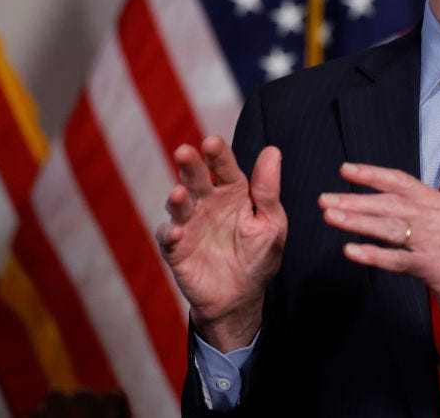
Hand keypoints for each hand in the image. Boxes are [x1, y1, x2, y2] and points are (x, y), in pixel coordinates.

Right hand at [155, 137, 286, 351]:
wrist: (241, 297)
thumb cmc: (259, 255)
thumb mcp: (271, 222)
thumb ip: (268, 190)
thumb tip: (272, 150)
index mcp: (233, 192)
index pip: (224, 167)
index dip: (218, 154)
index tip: (212, 142)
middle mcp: (208, 202)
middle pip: (196, 178)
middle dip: (190, 165)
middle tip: (185, 152)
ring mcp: (190, 224)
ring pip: (179, 204)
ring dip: (177, 198)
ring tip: (179, 193)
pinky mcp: (176, 248)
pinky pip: (168, 238)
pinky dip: (168, 234)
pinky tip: (175, 233)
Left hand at [319, 162, 439, 318]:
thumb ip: (418, 214)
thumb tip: (380, 204)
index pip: (402, 181)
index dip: (372, 174)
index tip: (345, 170)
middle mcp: (439, 217)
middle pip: (390, 203)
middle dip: (355, 200)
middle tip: (325, 200)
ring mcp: (436, 240)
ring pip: (390, 227)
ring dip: (357, 221)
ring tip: (330, 217)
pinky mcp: (434, 266)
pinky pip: (398, 259)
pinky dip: (373, 254)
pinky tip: (350, 251)